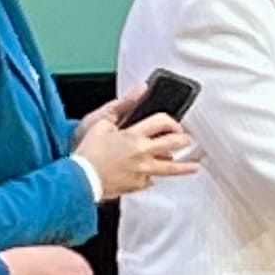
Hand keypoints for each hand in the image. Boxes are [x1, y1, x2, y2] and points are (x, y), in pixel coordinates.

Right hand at [73, 101, 196, 199]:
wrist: (80, 179)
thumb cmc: (88, 152)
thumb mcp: (102, 122)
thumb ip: (124, 105)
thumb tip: (141, 89)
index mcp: (134, 135)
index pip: (162, 122)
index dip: (172, 122)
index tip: (174, 125)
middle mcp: (142, 153)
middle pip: (173, 144)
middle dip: (184, 140)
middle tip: (188, 141)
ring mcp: (142, 171)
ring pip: (170, 168)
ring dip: (184, 167)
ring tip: (194, 167)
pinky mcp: (137, 185)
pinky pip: (150, 180)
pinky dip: (151, 176)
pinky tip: (150, 175)